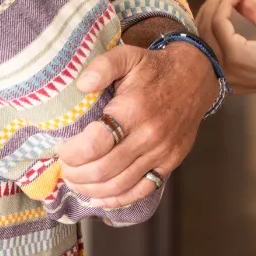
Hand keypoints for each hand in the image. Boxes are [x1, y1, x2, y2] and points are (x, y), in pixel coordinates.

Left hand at [56, 41, 214, 208]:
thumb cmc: (155, 68)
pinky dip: (117, 199)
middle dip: (76, 173)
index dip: (71, 153)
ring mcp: (161, 152)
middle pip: (103, 170)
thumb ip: (102, 67)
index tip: (60, 149)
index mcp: (133, 109)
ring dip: (91, 188)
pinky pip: (142, 189)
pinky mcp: (170, 162)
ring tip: (76, 181)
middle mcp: (149, 135)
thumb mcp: (128, 56)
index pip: (96, 144)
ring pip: (120, 185)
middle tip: (64, 167)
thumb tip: (81, 85)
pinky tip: (99, 196)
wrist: (195, 77)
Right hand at [196, 0, 255, 94]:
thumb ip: (253, 13)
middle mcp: (224, 76)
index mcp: (230, 76)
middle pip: (203, 34)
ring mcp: (227, 67)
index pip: (207, 44)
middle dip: (213, 5)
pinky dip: (225, 4)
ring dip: (218, 1)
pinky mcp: (236, 56)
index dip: (212, 16)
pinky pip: (219, 23)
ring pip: (208, 26)